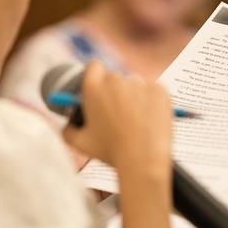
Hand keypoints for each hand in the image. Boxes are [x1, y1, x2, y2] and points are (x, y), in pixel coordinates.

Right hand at [62, 61, 171, 177]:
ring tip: (135, 122)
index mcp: (93, 87)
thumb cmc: (110, 153)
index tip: (98, 88)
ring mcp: (139, 83)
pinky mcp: (159, 89)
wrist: (143, 161)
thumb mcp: (80, 143)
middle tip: (117, 112)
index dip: (95, 76)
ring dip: (133, 97)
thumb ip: (68, 129)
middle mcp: (116, 80)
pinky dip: (150, 102)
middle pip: (114, 78)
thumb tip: (68, 121)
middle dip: (114, 92)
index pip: (93, 67)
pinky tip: (148, 120)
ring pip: (134, 85)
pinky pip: (152, 91)